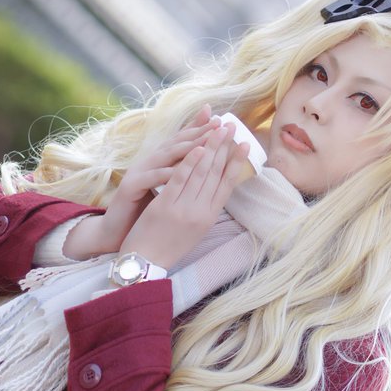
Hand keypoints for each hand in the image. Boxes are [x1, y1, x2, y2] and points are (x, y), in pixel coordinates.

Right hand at [63, 106, 220, 259]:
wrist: (116, 232)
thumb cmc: (144, 214)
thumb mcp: (168, 193)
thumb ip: (182, 179)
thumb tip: (207, 170)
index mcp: (160, 163)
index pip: (183, 141)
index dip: (200, 129)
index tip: (220, 120)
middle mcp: (150, 163)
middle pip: (177, 143)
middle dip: (198, 132)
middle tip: (218, 124)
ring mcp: (139, 172)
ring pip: (165, 156)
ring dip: (185, 148)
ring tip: (205, 143)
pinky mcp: (130, 186)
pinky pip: (150, 178)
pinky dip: (165, 174)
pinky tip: (180, 171)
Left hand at [118, 124, 253, 269]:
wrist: (146, 263)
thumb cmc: (168, 246)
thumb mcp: (194, 230)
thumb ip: (203, 208)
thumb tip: (212, 188)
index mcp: (209, 217)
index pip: (227, 184)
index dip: (237, 162)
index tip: (244, 144)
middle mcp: (200, 212)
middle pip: (216, 174)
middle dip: (225, 147)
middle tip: (232, 126)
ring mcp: (184, 209)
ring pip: (201, 173)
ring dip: (211, 148)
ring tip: (218, 129)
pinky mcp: (165, 207)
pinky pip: (179, 180)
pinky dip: (189, 163)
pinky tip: (197, 147)